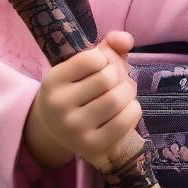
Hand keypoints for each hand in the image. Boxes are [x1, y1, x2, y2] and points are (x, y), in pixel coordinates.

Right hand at [30, 29, 140, 169]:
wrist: (56, 128)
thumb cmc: (75, 88)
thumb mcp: (81, 64)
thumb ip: (108, 46)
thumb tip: (126, 40)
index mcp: (54, 80)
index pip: (92, 59)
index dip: (104, 58)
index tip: (99, 65)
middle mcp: (59, 106)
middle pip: (108, 79)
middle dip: (119, 75)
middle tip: (116, 79)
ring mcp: (74, 129)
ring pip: (117, 100)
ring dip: (128, 92)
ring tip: (123, 92)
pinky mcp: (91, 147)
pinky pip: (124, 122)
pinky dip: (133, 110)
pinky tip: (126, 108)